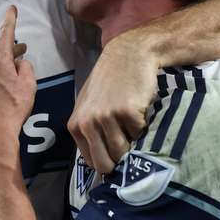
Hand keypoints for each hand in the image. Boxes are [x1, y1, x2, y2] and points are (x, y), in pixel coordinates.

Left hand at [0, 6, 35, 169]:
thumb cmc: (14, 107)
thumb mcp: (29, 84)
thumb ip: (26, 68)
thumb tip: (20, 63)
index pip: (6, 35)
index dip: (10, 20)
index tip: (11, 8)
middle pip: (1, 53)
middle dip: (13, 51)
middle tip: (24, 51)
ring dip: (6, 68)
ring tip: (17, 77)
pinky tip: (6, 92)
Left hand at [69, 33, 150, 173]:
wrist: (129, 54)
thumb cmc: (110, 82)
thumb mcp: (90, 106)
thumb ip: (89, 133)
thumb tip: (101, 165)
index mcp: (75, 125)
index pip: (92, 163)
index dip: (107, 162)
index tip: (118, 156)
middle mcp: (87, 123)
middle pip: (106, 164)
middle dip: (120, 161)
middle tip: (130, 148)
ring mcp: (106, 117)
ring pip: (123, 153)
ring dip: (133, 144)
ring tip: (134, 126)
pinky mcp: (127, 112)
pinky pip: (140, 135)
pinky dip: (144, 128)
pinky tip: (140, 111)